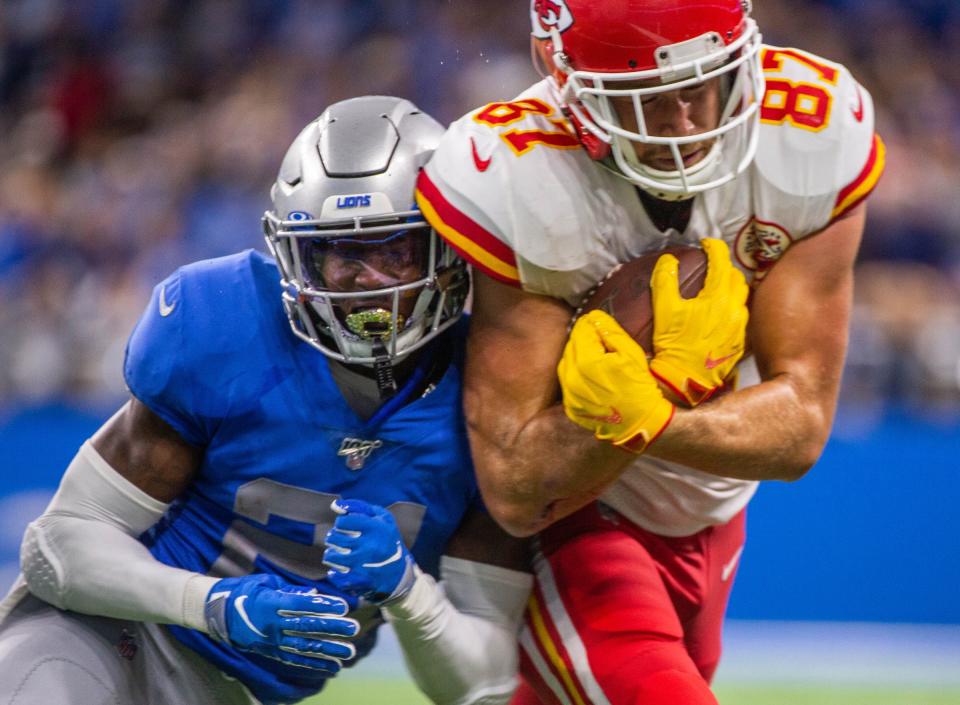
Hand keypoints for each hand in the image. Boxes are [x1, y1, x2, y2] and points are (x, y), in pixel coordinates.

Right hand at [204, 574, 358, 672]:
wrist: (216, 614)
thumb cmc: (244, 591)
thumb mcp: (266, 583)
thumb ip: (291, 590)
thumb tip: (315, 594)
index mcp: (271, 603)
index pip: (302, 605)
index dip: (323, 606)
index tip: (344, 606)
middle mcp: (272, 624)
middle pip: (307, 627)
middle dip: (332, 628)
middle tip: (353, 629)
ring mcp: (271, 641)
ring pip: (304, 647)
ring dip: (328, 650)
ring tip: (349, 653)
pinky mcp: (271, 652)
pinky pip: (295, 660)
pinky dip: (314, 664)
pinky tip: (333, 667)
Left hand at [323, 499, 415, 604]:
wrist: (400, 574)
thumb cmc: (388, 540)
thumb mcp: (383, 518)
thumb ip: (360, 507)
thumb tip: (336, 506)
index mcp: (376, 528)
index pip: (343, 522)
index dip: (341, 523)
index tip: (346, 527)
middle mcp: (370, 546)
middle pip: (334, 537)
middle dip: (334, 537)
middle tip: (341, 540)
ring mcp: (364, 565)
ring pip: (331, 556)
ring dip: (332, 554)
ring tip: (339, 553)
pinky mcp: (359, 581)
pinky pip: (335, 575)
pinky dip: (335, 572)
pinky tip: (341, 569)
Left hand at [557, 310, 674, 452]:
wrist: (640, 422)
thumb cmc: (639, 385)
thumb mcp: (630, 352)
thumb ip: (609, 331)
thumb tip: (594, 317)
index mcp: (587, 361)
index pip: (581, 329)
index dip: (592, 324)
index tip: (602, 327)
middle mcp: (572, 377)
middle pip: (572, 344)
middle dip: (586, 340)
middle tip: (604, 346)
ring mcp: (569, 394)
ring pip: (567, 362)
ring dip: (579, 357)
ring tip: (599, 362)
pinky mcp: (570, 405)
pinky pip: (567, 381)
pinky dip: (577, 375)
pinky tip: (594, 379)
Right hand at [648, 238, 748, 405]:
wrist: (686, 380)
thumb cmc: (673, 345)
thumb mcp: (664, 311)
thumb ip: (665, 281)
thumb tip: (667, 260)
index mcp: (716, 297)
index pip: (721, 261)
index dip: (714, 247)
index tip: (705, 244)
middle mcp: (733, 309)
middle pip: (736, 277)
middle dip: (725, 267)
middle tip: (712, 266)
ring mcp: (739, 327)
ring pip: (742, 297)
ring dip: (732, 287)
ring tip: (719, 288)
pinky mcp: (739, 342)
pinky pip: (742, 317)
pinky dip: (733, 308)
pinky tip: (722, 314)